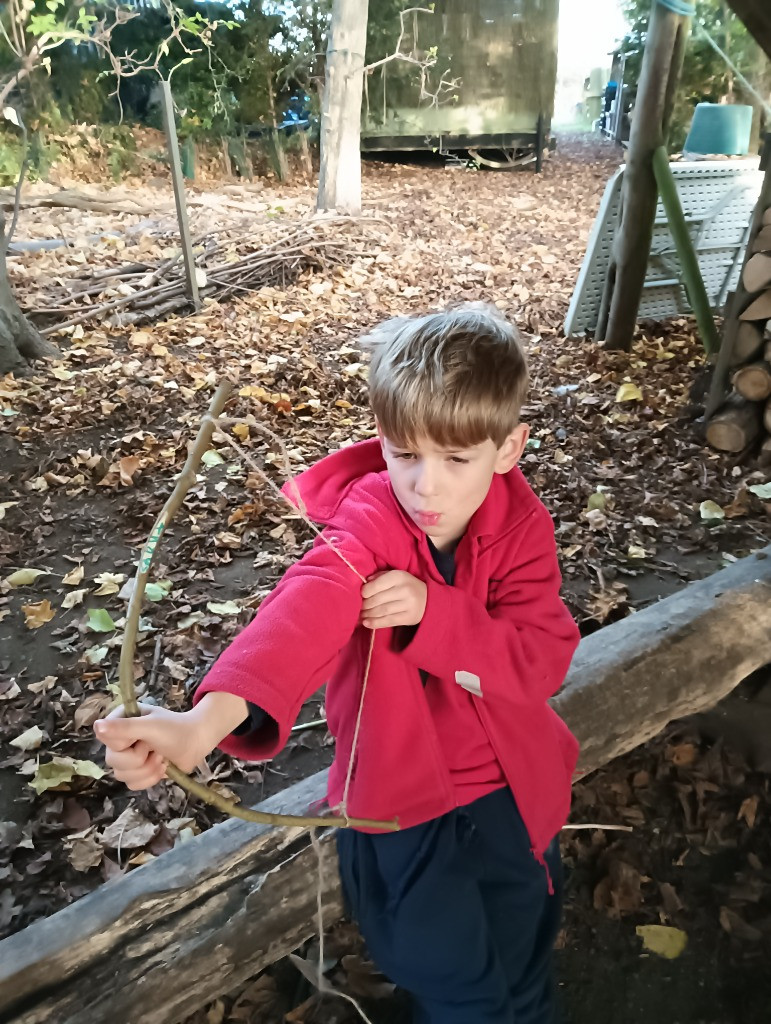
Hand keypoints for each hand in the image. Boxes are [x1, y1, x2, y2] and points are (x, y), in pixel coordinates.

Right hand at [93, 692, 246, 790]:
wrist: (197, 742)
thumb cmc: (176, 728)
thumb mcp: (151, 726)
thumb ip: (124, 727)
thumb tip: (96, 726)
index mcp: (119, 721)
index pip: (106, 741)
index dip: (126, 745)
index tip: (143, 738)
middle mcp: (119, 739)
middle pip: (113, 762)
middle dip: (140, 760)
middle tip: (155, 748)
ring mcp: (127, 756)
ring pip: (122, 776)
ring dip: (147, 770)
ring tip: (161, 757)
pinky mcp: (137, 771)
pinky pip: (132, 785)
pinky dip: (150, 779)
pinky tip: (161, 767)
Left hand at [360, 570, 426, 629]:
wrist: (429, 600)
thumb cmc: (407, 586)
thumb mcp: (396, 576)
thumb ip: (380, 577)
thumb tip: (365, 582)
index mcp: (399, 577)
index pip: (376, 585)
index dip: (365, 592)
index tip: (361, 595)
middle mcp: (404, 590)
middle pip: (377, 599)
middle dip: (365, 605)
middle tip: (359, 607)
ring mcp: (408, 605)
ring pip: (382, 611)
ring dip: (368, 614)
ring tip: (360, 616)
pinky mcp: (409, 617)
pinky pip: (388, 621)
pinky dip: (375, 623)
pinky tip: (366, 623)